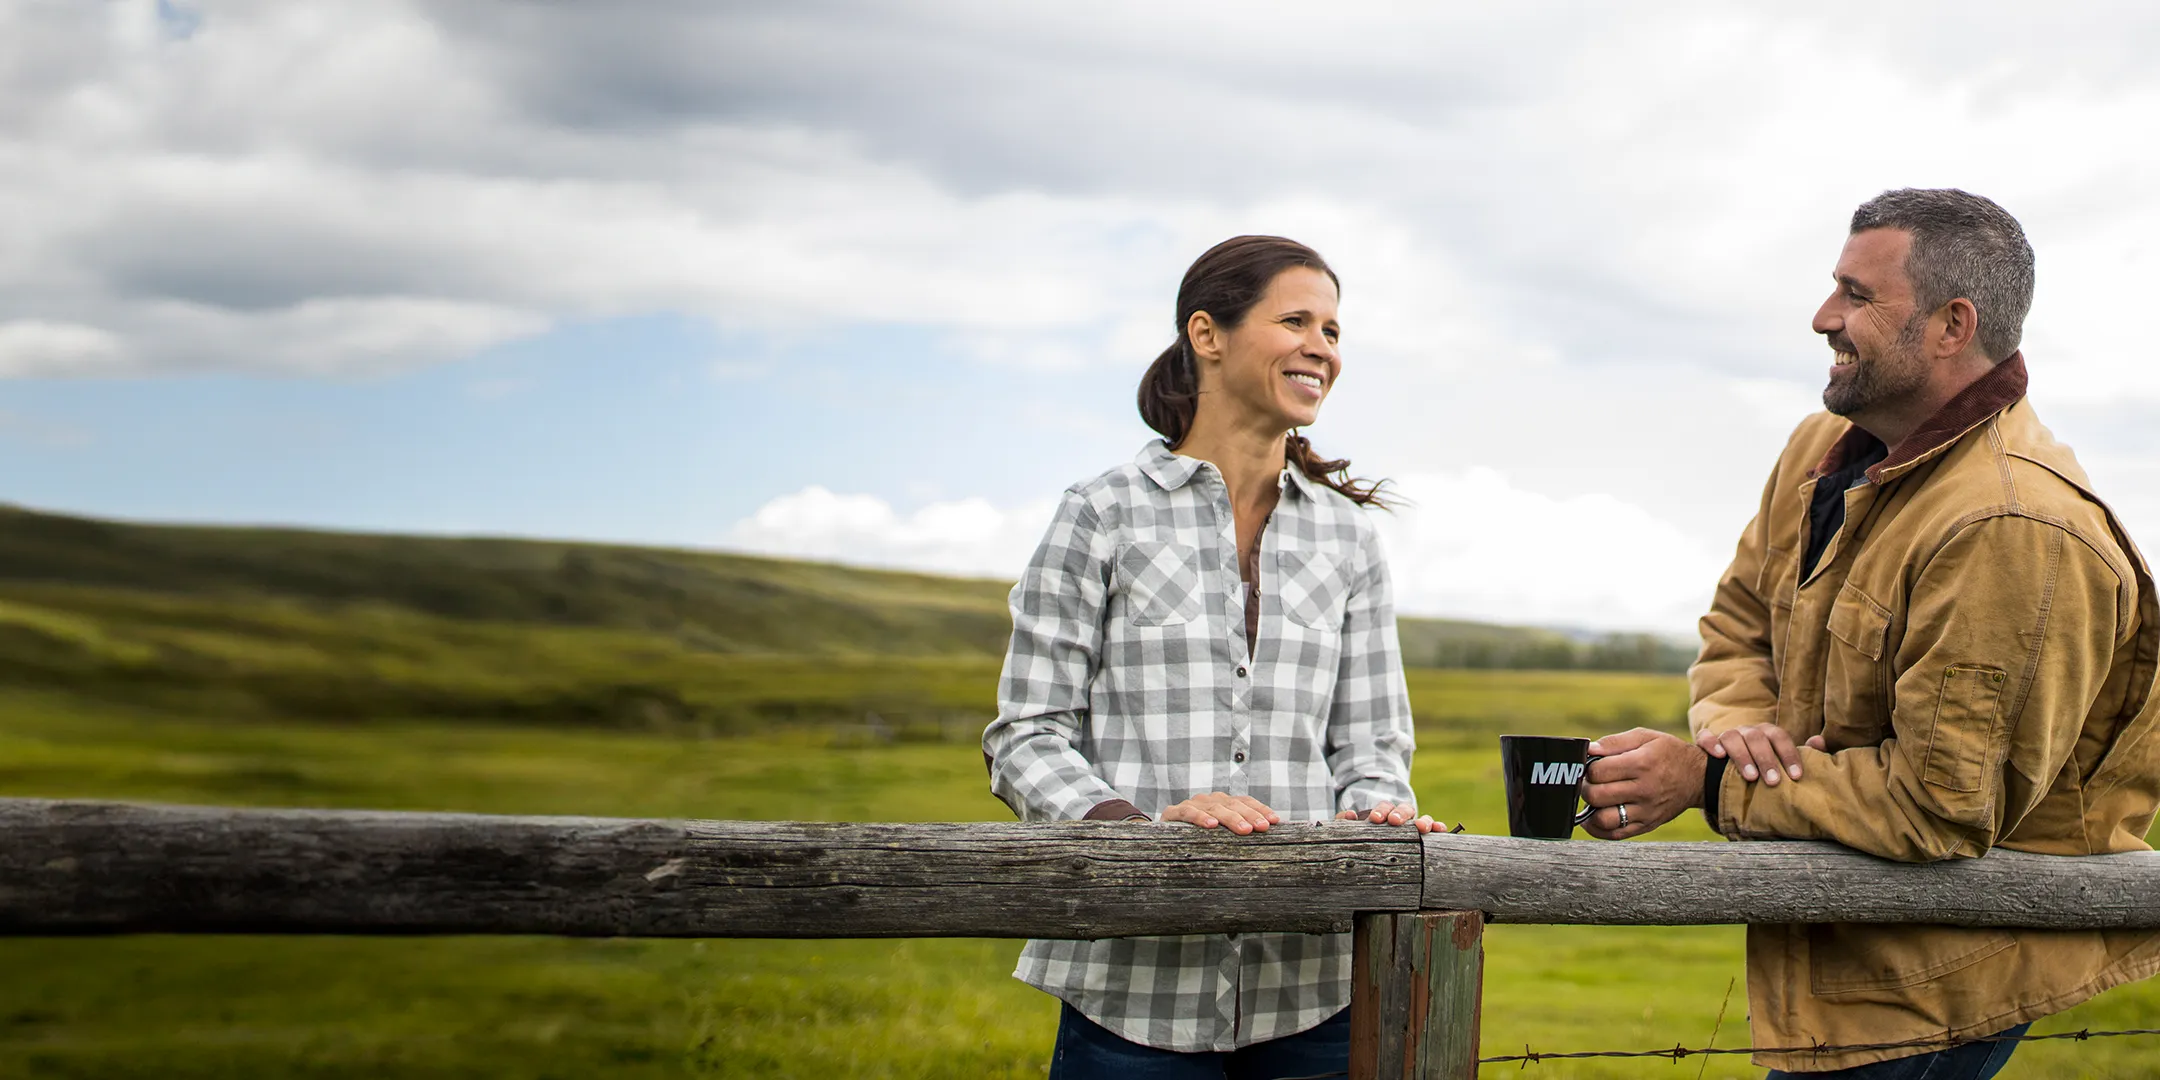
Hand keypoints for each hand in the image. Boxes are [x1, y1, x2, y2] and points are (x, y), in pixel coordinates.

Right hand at [1162, 792, 1279, 833]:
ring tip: (1244, 829)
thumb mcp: (1220, 837)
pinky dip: (1199, 818)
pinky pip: (1188, 813)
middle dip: (1250, 815)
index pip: (1245, 801)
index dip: (1259, 809)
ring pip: (1214, 808)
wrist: (1161, 840)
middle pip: (1233, 804)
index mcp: (1223, 803)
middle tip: (1262, 828)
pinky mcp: (1174, 813)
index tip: (1275, 821)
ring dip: (1231, 818)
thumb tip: (1270, 838)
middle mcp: (1209, 800)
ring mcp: (1191, 805)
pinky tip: (1211, 825)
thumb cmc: (1198, 841)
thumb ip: (1238, 833)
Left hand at [1335, 801, 1438, 832]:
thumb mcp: (1353, 831)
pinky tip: (1440, 831)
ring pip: (1423, 817)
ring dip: (1423, 820)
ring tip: (1422, 828)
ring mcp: (1416, 826)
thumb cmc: (1366, 839)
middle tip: (1394, 822)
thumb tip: (1349, 816)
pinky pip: (1435, 829)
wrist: (1377, 851)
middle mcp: (1403, 817)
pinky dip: (1438, 827)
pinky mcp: (1426, 837)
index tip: (1374, 820)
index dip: (1381, 811)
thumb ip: (1346, 823)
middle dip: (1400, 814)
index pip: (1385, 807)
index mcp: (1385, 813)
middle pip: (1405, 809)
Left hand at [1580, 727, 1708, 839]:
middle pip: (1597, 796)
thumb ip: (1614, 742)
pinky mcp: (1647, 825)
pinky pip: (1616, 834)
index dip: (1588, 768)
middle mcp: (1643, 790)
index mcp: (1641, 764)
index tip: (1592, 766)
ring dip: (1591, 810)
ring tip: (1595, 799)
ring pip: (1604, 819)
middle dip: (1586, 788)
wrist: (1698, 778)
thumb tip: (1589, 750)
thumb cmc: (1668, 754)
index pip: (1598, 771)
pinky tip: (1595, 817)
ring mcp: (1646, 811)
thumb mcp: (1645, 737)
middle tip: (1590, 783)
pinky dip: (1599, 829)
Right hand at [1695, 723, 1824, 786]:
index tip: (1796, 776)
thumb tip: (1819, 742)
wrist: (1730, 776)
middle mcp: (1747, 732)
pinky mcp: (1708, 743)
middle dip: (1766, 759)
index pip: (1779, 737)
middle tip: (1773, 781)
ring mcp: (1726, 736)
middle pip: (1756, 738)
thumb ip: (1802, 754)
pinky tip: (1718, 756)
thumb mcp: (1782, 763)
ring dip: (1742, 756)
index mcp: (1766, 733)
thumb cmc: (1763, 769)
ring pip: (1732, 737)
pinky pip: (1705, 737)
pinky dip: (1710, 743)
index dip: (1789, 754)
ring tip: (1750, 777)